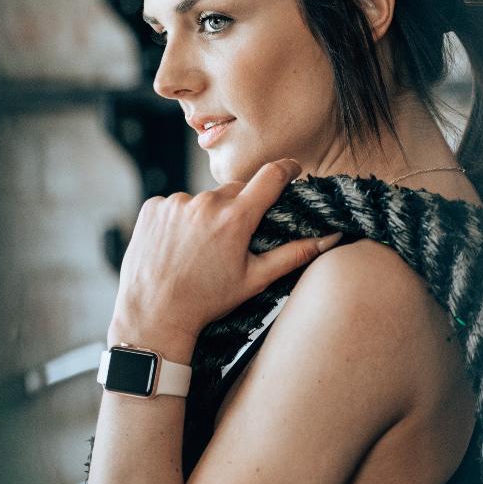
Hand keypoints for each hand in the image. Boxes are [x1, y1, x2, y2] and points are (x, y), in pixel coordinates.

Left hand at [107, 159, 342, 355]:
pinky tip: (177, 247)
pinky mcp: (153, 207)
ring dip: (207, 217)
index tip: (292, 170)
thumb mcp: (255, 279)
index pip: (270, 176)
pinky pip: (176, 205)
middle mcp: (205, 202)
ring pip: (203, 200)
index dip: (286, 169)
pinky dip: (180, 221)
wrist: (153, 313)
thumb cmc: (208, 301)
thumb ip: (294, 254)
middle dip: (240, 208)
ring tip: (199, 251)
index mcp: (235, 218)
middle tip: (233, 241)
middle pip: (235, 191)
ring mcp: (176, 203)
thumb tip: (330, 238)